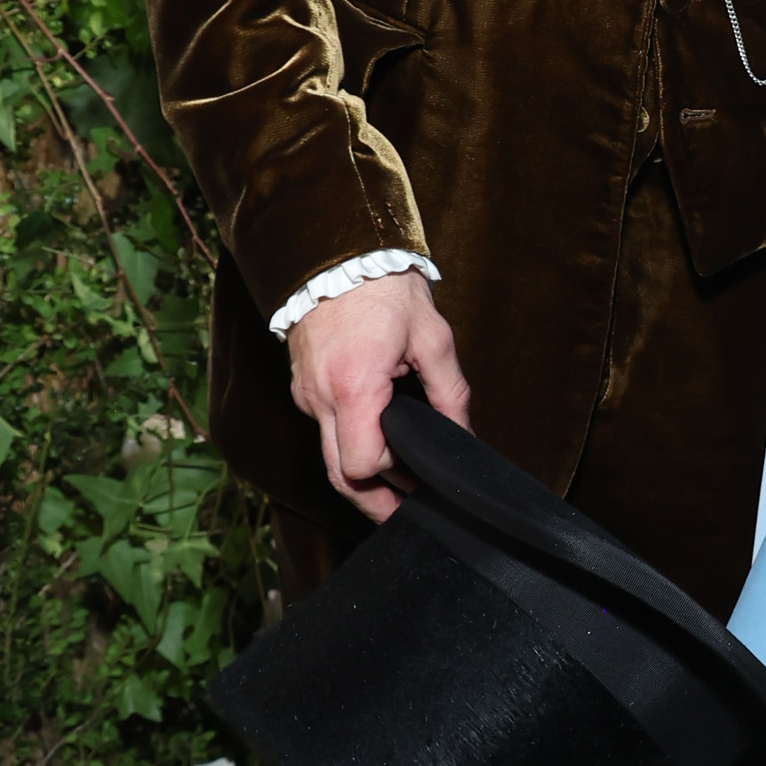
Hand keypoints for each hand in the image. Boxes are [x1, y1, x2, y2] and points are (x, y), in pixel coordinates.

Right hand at [285, 271, 472, 521]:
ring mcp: (306, 393)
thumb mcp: (433, 339)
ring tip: (399, 479)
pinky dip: (348, 440)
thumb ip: (451, 395)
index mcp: (354, 387)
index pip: (361, 465)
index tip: (421, 478)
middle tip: (405, 512)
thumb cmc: (385, 289)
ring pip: (328, 454)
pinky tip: (377, 437)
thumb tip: (463, 437)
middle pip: (338, 475)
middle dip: (372, 498)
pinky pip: (324, 428)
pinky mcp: (302, 386)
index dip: (392, 477)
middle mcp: (320, 397)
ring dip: (360, 469)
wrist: (338, 253)